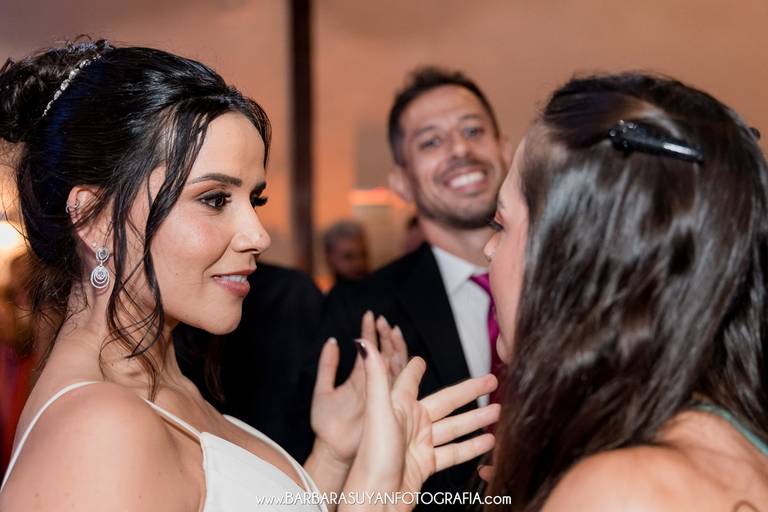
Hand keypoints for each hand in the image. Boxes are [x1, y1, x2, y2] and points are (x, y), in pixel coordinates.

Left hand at [311, 311, 408, 463]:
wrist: (332, 449)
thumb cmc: (327, 426)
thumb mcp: (322, 390)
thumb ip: (327, 365)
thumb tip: (331, 341)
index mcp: (358, 378)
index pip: (368, 350)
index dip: (369, 332)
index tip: (370, 315)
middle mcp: (372, 384)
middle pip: (384, 354)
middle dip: (385, 336)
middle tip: (383, 320)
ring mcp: (381, 392)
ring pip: (394, 364)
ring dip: (393, 346)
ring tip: (392, 329)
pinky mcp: (386, 403)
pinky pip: (396, 381)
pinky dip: (398, 365)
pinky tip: (395, 352)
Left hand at [343, 340, 498, 509]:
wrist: (375, 499)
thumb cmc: (373, 457)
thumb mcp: (378, 411)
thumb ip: (377, 376)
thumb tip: (364, 343)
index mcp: (398, 405)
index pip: (409, 380)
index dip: (415, 368)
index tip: (421, 359)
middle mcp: (409, 423)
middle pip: (445, 402)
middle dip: (469, 391)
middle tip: (491, 381)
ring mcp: (419, 445)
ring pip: (453, 427)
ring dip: (476, 419)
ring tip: (500, 411)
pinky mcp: (425, 465)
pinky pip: (453, 452)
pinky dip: (471, 447)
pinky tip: (489, 441)